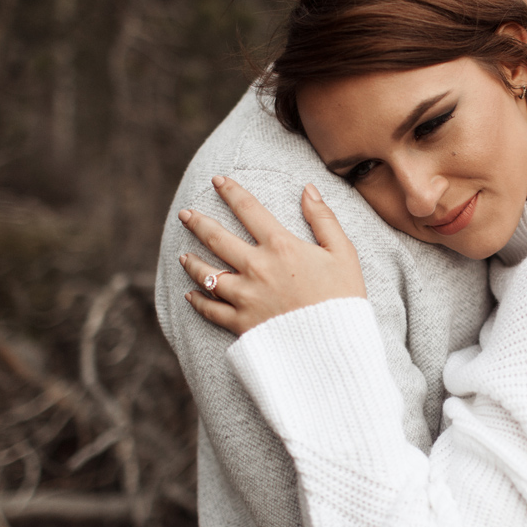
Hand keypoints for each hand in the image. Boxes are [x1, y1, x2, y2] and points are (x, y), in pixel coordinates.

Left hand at [178, 176, 365, 334]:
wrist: (335, 346)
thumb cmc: (343, 298)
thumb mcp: (343, 252)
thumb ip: (323, 218)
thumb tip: (308, 189)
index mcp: (281, 246)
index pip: (249, 209)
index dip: (231, 191)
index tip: (218, 181)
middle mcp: (256, 268)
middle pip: (217, 238)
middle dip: (198, 222)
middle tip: (186, 214)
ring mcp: (245, 296)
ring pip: (206, 273)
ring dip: (191, 261)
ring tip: (182, 255)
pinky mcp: (241, 323)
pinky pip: (211, 309)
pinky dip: (198, 301)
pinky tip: (190, 294)